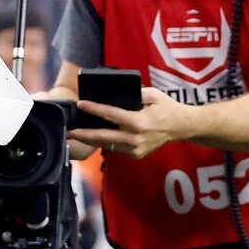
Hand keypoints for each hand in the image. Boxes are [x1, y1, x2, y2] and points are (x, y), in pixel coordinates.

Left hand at [69, 85, 193, 159]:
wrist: (180, 127)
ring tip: (75, 135)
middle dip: (83, 134)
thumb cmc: (166, 108)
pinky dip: (105, 142)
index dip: (94, 109)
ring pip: (107, 145)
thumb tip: (114, 94)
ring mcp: (135, 149)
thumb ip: (134, 94)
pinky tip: (93, 137)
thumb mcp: (152, 94)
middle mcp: (134, 138)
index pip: (110, 115)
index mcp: (138, 122)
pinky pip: (115, 148)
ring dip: (91, 140)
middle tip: (68, 132)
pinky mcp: (135, 155)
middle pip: (102, 137)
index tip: (80, 104)